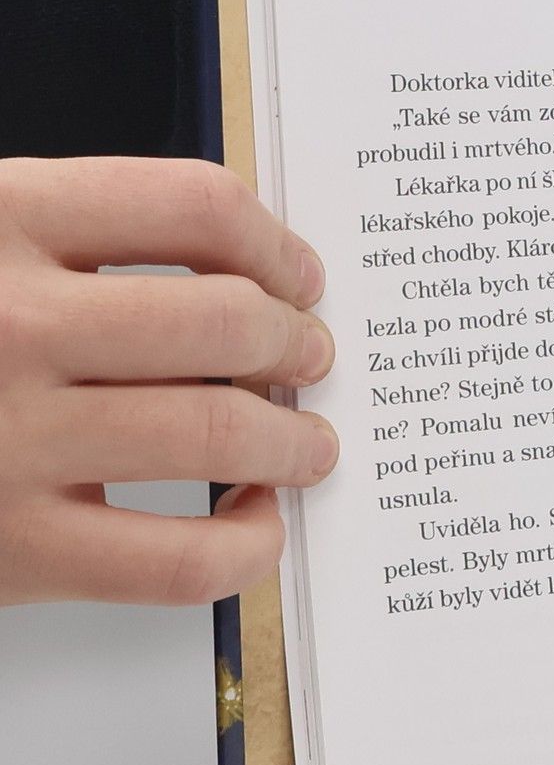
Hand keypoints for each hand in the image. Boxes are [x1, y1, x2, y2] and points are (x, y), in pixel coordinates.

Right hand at [0, 157, 336, 605]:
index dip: (274, 243)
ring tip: (307, 442)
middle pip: (226, 319)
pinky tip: (252, 518)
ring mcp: (9, 441)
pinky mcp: (14, 552)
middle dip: (296, 343)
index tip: (297, 275)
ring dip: (296, 440)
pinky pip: (184, 560)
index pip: (190, 203)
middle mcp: (6, 323)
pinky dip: (250, 542)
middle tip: (311, 358)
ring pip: (221, 431)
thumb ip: (59, 235)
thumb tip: (230, 266)